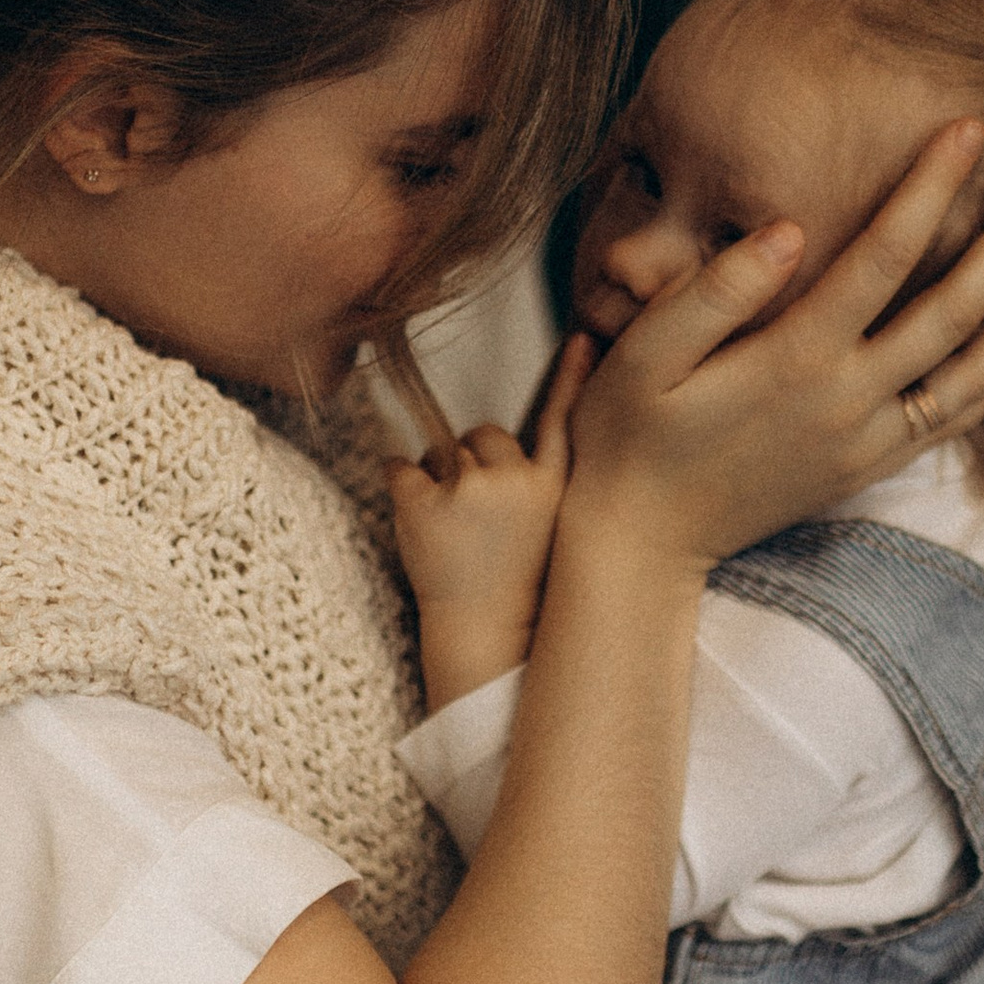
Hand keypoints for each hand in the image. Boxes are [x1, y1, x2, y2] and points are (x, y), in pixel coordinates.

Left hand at [389, 335, 591, 706]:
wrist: (488, 644)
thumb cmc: (520, 592)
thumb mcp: (556, 533)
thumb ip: (545, 482)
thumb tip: (520, 439)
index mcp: (557, 488)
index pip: (564, 419)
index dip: (573, 377)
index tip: (583, 338)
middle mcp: (517, 480)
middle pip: (484, 436)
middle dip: (475, 467)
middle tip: (482, 527)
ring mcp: (468, 489)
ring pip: (442, 454)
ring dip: (440, 486)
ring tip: (457, 540)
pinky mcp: (422, 502)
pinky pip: (399, 469)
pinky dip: (401, 493)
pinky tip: (422, 531)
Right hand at [562, 122, 983, 571]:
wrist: (640, 545)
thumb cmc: (627, 436)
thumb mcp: (643, 357)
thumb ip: (714, 290)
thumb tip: (787, 228)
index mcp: (795, 360)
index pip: (883, 256)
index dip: (930, 187)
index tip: (969, 127)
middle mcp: (847, 401)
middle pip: (954, 309)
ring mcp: (866, 440)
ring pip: (974, 372)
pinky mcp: (868, 467)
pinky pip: (954, 420)